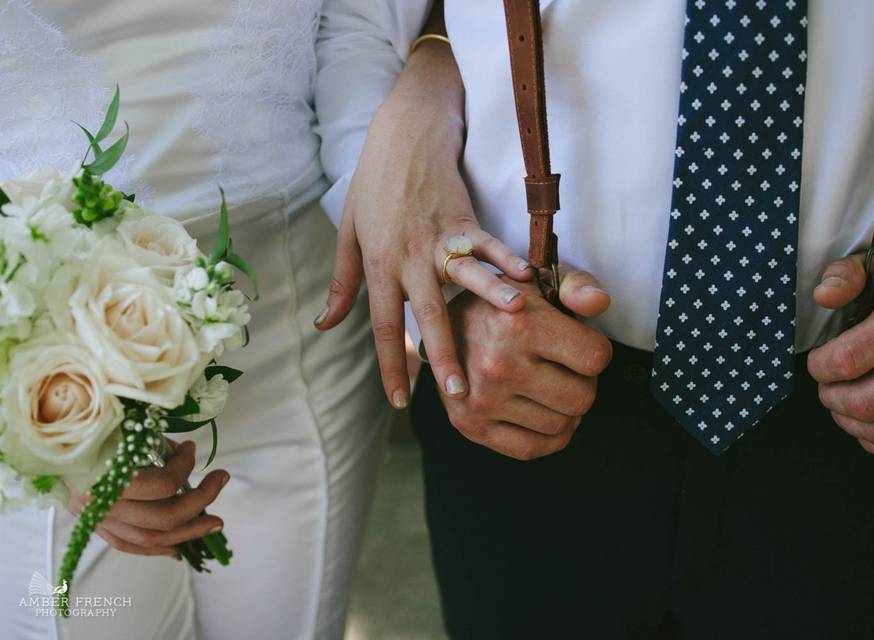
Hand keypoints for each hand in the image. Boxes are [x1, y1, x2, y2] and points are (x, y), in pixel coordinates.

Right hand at [68, 440, 229, 556]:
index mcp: (107, 476)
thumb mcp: (121, 424)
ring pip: (151, 538)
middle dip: (201, 500)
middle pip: (163, 517)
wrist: (44, 441)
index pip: (163, 484)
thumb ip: (151, 441)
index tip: (191, 448)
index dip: (185, 465)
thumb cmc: (86, 426)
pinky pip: (128, 545)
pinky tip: (179, 547)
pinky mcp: (95, 526)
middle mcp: (102, 505)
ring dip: (189, 531)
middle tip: (222, 479)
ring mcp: (97, 519)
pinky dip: (156, 548)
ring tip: (215, 523)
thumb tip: (183, 452)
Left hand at [314, 38, 532, 409]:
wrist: (402, 133)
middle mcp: (410, 257)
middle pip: (428, 315)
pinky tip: (528, 278)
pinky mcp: (465, 218)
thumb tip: (325, 324)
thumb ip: (342, 283)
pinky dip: (508, 260)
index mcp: (379, 265)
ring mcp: (440, 238)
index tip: (398, 403)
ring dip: (487, 304)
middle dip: (444, 356)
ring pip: (465, 279)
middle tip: (458, 395)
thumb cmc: (373, 183)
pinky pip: (489, 243)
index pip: (385, 326)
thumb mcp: (348, 233)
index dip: (391, 366)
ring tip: (508, 331)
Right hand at [439, 267, 612, 459]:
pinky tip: (543, 412)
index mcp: (518, 325)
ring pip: (562, 426)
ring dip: (566, 410)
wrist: (442, 325)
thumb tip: (600, 302)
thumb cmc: (502, 304)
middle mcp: (498, 365)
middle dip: (584, 383)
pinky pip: (532, 449)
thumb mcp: (538, 281)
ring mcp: (482, 399)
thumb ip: (577, 285)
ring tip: (551, 387)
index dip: (596, 350)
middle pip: (582, 398)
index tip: (580, 344)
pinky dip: (548, 437)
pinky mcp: (470, 425)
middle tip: (567, 369)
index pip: (595, 358)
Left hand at [809, 255, 873, 460]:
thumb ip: (850, 274)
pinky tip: (869, 423)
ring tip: (843, 404)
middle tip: (828, 385)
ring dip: (849, 422)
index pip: (846, 360)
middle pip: (862, 403)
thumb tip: (822, 294)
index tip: (820, 360)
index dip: (818, 366)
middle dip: (831, 398)